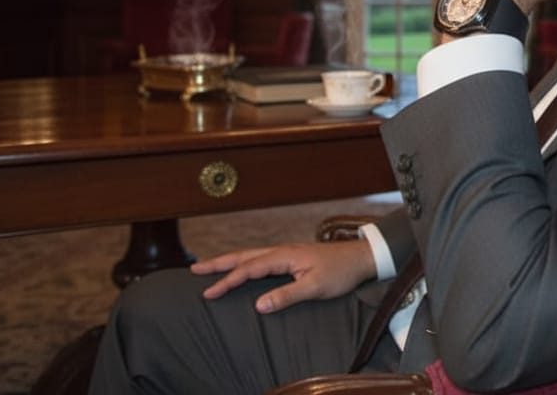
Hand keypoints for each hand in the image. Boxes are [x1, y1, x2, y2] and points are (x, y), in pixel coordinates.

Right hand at [192, 238, 376, 313]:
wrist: (360, 258)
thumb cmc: (341, 273)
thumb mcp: (315, 287)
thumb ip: (287, 295)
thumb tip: (258, 305)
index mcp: (284, 256)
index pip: (249, 269)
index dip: (227, 281)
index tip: (209, 293)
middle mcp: (282, 250)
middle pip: (244, 256)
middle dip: (219, 263)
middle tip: (195, 270)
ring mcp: (286, 252)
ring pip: (251, 255)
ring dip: (230, 261)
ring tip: (210, 267)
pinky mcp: (292, 257)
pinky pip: (261, 258)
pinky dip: (245, 262)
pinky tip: (242, 268)